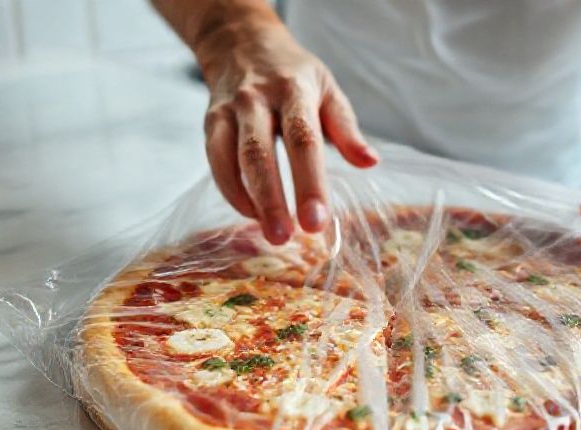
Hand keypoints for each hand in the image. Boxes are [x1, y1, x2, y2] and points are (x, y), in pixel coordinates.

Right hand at [197, 22, 377, 244]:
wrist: (241, 41)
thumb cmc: (294, 74)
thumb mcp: (328, 90)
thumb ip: (346, 129)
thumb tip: (370, 162)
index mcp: (293, 90)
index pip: (302, 139)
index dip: (309, 182)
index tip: (317, 221)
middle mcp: (256, 99)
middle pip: (260, 153)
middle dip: (272, 199)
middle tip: (285, 237)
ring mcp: (228, 111)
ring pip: (231, 160)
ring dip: (249, 201)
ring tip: (270, 234)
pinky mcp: (210, 122)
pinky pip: (215, 163)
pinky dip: (233, 192)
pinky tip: (252, 214)